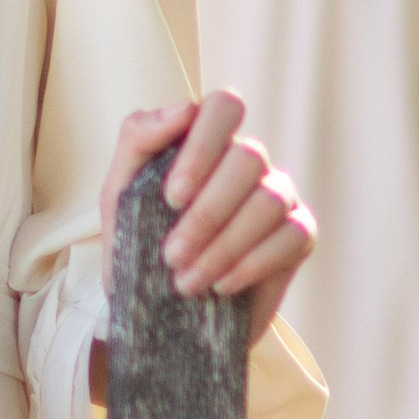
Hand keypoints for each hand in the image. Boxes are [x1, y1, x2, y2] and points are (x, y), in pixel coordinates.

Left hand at [93, 92, 315, 390]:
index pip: (224, 107)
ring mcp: (280, 195)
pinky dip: (253, 263)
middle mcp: (249, 161)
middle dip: (207, 213)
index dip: (203, 147)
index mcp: (208, 140)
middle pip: (248, 158)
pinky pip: (293, 235)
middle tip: (172, 256)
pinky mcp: (300, 235)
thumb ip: (139, 138)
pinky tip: (222, 285)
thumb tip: (184, 109)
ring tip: (188, 281)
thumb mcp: (119, 191)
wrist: (157, 311)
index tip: (172, 197)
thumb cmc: (137, 241)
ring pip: (269, 200)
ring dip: (225, 246)